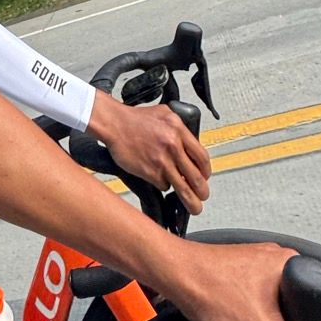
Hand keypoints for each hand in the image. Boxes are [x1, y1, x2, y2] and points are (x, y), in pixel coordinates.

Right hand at [91, 92, 210, 214]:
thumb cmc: (134, 119)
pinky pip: (164, 185)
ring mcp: (162, 161)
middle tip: (203, 196)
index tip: (205, 176)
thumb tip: (190, 143)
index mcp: (178, 130)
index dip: (206, 171)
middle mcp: (173, 145)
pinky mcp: (150, 172)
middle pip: (196, 177)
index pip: (202, 157)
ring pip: (183, 188)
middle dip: (202, 191)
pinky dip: (163, 185)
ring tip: (194, 207)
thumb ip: (179, 128)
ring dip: (191, 201)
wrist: (114, 123)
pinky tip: (159, 179)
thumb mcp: (164, 113)